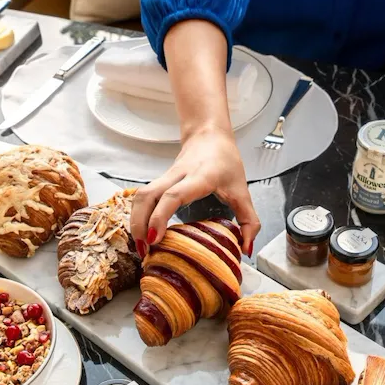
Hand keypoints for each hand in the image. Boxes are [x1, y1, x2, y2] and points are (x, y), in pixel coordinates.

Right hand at [130, 126, 259, 256]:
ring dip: (135, 221)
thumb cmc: (225, 161)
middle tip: (144, 250)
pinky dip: (137, 215)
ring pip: (140, 196)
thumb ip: (249, 221)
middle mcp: (177, 175)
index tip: (155, 238)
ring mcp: (165, 176)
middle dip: (140, 224)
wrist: (209, 134)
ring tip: (140, 245)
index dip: (160, 216)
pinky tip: (141, 232)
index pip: (173, 195)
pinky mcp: (159, 180)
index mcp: (200, 177)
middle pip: (148, 196)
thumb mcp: (243, 191)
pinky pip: (142, 197)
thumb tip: (246, 249)